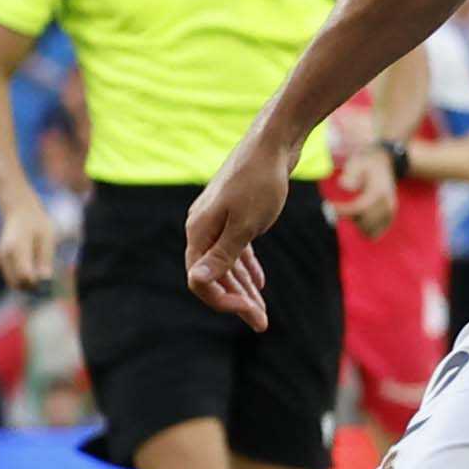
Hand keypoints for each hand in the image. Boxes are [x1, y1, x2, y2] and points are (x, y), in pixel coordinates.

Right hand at [0, 196, 59, 291]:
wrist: (18, 210)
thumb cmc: (37, 222)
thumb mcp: (47, 238)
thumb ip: (45, 258)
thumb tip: (45, 281)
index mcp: (17, 249)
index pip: (25, 276)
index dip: (39, 284)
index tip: (50, 281)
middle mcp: (4, 256)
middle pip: (17, 284)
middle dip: (33, 287)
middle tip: (47, 280)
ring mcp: (0, 259)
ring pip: (14, 282)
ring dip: (28, 283)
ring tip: (42, 268)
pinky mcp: (1, 261)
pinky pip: (13, 277)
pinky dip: (23, 278)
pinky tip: (34, 266)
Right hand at [184, 140, 292, 332]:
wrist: (272, 145)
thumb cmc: (261, 182)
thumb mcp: (246, 224)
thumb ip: (223, 255)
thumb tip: (196, 281)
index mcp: (199, 232)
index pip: (201, 280)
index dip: (223, 301)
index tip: (252, 312)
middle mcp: (202, 228)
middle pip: (213, 275)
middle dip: (236, 300)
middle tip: (262, 323)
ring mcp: (217, 221)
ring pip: (226, 264)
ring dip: (243, 288)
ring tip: (262, 311)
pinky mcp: (233, 214)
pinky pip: (235, 249)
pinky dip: (246, 267)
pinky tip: (259, 284)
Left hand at [337, 139, 398, 238]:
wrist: (385, 164)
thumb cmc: (367, 164)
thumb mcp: (356, 163)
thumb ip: (350, 174)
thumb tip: (344, 186)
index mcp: (379, 192)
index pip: (360, 208)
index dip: (343, 211)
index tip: (330, 206)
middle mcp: (388, 204)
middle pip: (364, 222)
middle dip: (349, 217)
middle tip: (338, 208)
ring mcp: (390, 212)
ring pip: (369, 230)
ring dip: (357, 223)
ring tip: (352, 210)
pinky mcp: (390, 218)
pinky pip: (376, 232)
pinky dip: (365, 229)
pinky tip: (358, 217)